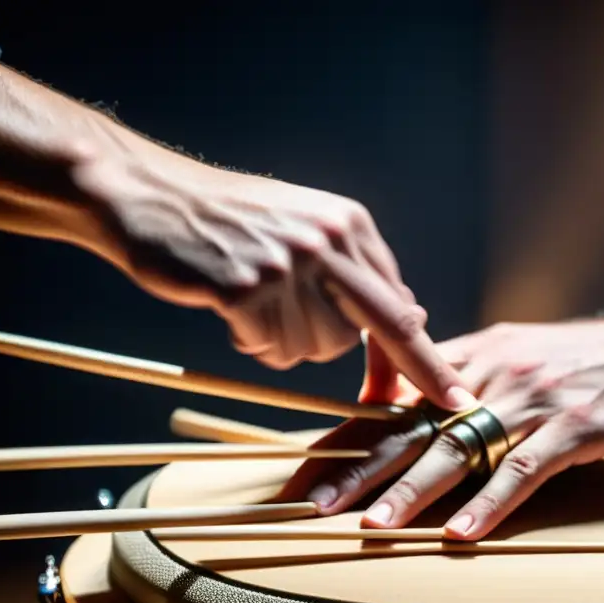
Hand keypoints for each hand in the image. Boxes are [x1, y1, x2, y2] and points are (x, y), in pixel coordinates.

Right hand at [70, 149, 475, 410]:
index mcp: (349, 223)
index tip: (457, 394)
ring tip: (257, 305)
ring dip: (288, 344)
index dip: (425, 357)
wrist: (146, 193)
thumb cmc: (230, 221)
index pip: (399, 303)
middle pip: (387, 326)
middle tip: (443, 409)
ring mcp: (287, 263)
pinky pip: (268, 348)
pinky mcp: (245, 286)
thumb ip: (355, 270)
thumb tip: (412, 315)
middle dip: (417, 374)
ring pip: (318, 349)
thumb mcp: (305, 226)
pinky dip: (252, 342)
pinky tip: (230, 306)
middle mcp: (327, 240)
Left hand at [280, 296, 603, 539]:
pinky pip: (526, 468)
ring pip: (461, 446)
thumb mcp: (532, 359)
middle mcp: (500, 370)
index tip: (309, 469)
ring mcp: (539, 397)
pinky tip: (463, 535)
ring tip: (369, 527)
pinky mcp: (581, 424)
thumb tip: (429, 416)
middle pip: (417, 425)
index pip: (401, 398)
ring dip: (412, 491)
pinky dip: (492, 503)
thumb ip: (478, 382)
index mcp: (482, 353)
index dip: (352, 435)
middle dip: (359, 468)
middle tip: (312, 505)